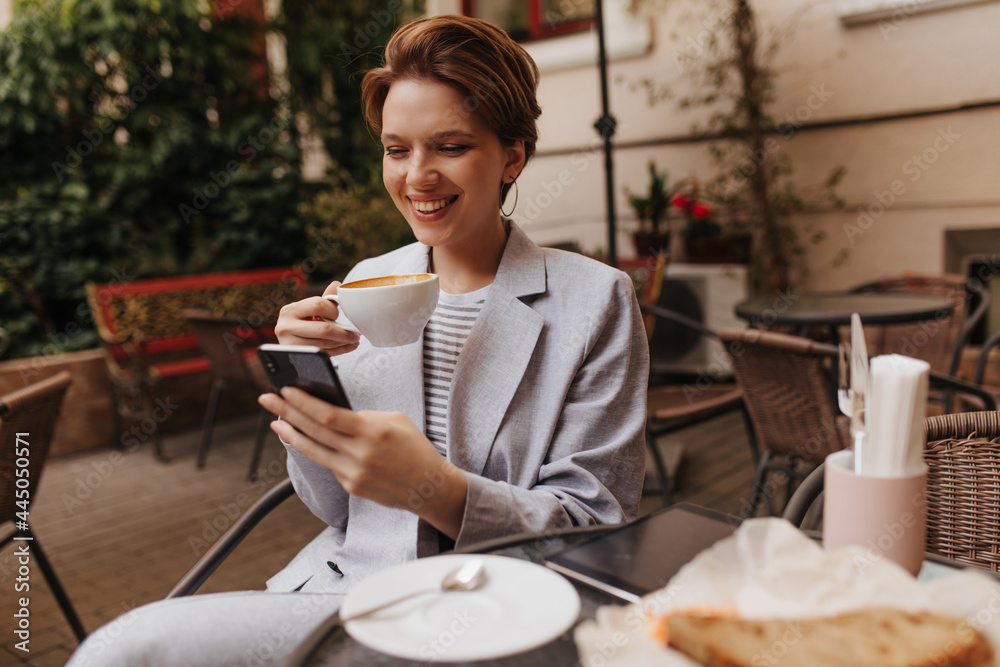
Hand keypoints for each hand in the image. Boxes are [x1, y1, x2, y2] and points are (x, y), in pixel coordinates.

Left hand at [258, 387, 467, 537]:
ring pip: (314, 450)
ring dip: (291, 434)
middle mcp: (360, 454)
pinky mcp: (352, 487)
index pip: (328, 415)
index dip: (303, 402)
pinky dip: (317, 450)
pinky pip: (330, 464)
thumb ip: (364, 416)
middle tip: (267, 399)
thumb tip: (335, 413)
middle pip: (314, 430)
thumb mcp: (396, 420)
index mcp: (373, 431)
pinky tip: (306, 440)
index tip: (285, 389)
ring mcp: (354, 473)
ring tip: (275, 422)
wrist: (430, 487)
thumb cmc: (415, 448)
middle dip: (287, 412)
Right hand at [274, 282, 359, 354]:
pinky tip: (348, 346)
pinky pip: (324, 354)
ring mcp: (290, 344)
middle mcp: (286, 327)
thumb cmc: (302, 322)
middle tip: (355, 333)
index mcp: (290, 310)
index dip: (333, 310)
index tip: (337, 315)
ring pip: (325, 344)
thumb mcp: (310, 309)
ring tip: (353, 339)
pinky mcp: (297, 358)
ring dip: (344, 342)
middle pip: (324, 329)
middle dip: (344, 332)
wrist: (289, 341)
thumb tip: (337, 285)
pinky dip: (340, 350)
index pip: (318, 305)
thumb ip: (325, 298)